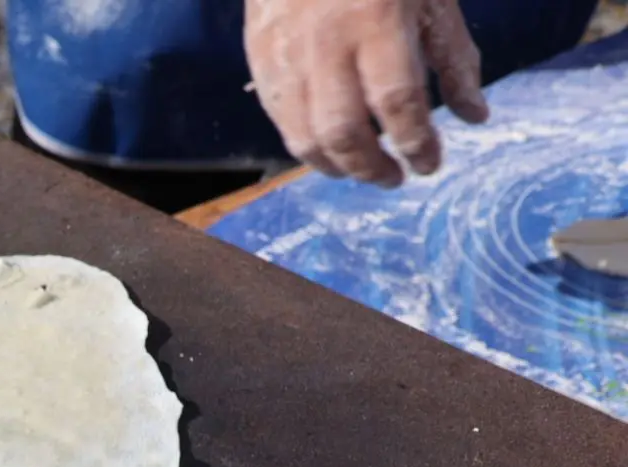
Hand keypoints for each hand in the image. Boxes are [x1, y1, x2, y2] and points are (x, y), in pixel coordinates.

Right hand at [244, 0, 489, 186]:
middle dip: (372, 168)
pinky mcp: (259, 55)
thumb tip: (475, 116)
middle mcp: (326, 42)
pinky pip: (279, 118)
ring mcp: (285, 51)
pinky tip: (328, 146)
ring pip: (303, 137)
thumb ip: (454, 58)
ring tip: (361, 170)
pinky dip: (304, 143)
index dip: (417, 144)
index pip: (397, 103)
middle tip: (396, 178)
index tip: (430, 164)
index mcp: (378, 20)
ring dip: (336, 167)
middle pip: (344, 132)